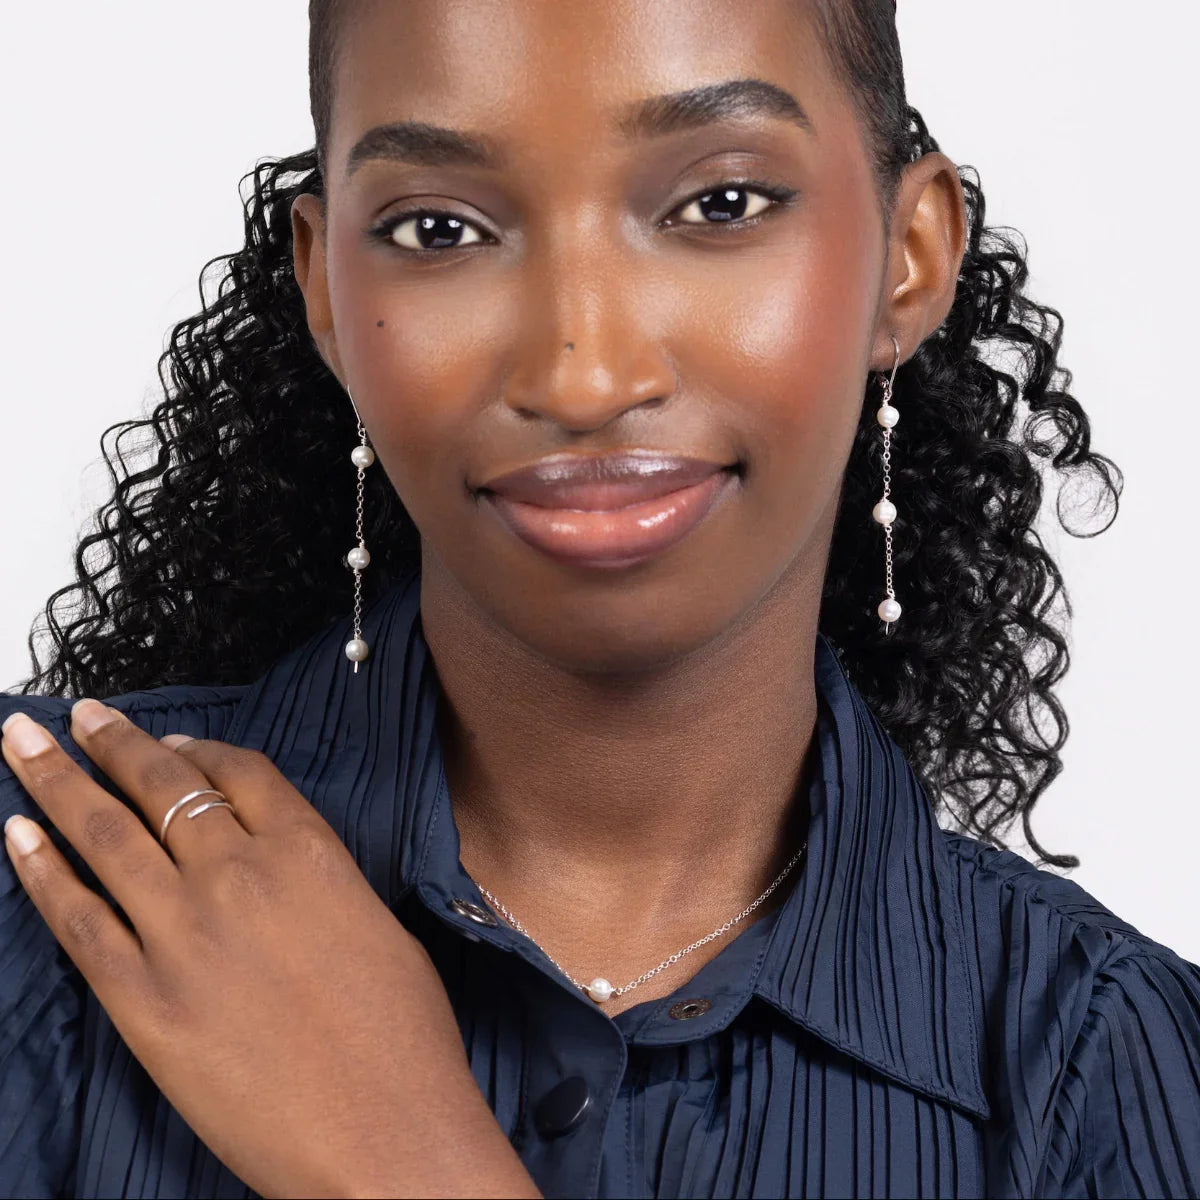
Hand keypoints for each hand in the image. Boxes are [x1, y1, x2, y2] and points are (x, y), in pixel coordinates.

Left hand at [1, 701, 540, 1199]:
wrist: (384, 1133)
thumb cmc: (404, 1038)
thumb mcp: (378, 926)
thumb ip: (319, 881)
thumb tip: (276, 863)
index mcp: (310, 852)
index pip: (236, 772)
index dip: (193, 747)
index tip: (165, 739)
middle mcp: (240, 875)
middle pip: (162, 786)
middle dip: (110, 742)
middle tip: (76, 714)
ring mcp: (183, 934)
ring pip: (106, 836)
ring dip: (57, 782)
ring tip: (23, 746)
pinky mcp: (141, 999)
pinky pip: (78, 919)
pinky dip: (41, 872)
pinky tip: (14, 837)